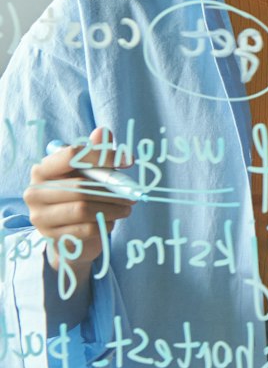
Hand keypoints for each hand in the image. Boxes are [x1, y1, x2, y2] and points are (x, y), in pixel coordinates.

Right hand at [26, 128, 134, 282]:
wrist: (71, 232)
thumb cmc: (82, 194)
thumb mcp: (90, 172)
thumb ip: (96, 151)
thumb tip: (103, 132)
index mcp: (43, 169)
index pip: (71, 155)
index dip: (103, 156)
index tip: (129, 161)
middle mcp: (35, 191)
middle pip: (80, 186)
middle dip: (112, 190)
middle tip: (133, 194)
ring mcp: (40, 215)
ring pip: (83, 209)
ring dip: (113, 208)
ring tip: (127, 208)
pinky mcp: (51, 235)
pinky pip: (86, 228)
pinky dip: (105, 224)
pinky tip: (112, 221)